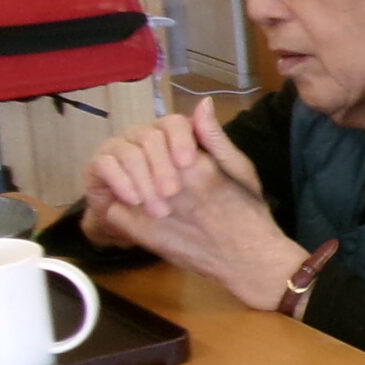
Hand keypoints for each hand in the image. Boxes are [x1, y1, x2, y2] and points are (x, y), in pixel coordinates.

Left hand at [87, 98, 303, 309]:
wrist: (250, 260)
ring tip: (150, 198)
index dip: (163, 147)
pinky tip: (141, 218)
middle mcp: (171, 186)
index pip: (158, 138)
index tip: (176, 160)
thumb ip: (215, 137)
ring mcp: (154, 211)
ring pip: (123, 184)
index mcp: (195, 165)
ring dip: (132, 187)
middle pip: (136, 159)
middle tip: (163, 184)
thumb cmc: (250, 213)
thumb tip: (201, 103)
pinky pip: (114, 211)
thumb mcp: (240, 169)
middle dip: (144, 166)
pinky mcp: (143, 235)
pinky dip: (123, 213)